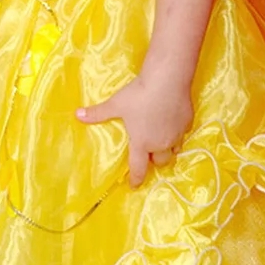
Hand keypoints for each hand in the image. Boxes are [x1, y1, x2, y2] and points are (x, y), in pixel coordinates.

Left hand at [75, 69, 192, 187]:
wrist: (167, 79)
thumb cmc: (139, 94)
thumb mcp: (116, 103)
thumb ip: (98, 112)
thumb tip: (77, 115)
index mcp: (142, 143)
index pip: (138, 169)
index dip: (135, 179)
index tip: (133, 185)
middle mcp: (160, 143)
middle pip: (159, 162)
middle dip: (153, 161)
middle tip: (148, 155)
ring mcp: (176, 134)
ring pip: (174, 151)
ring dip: (167, 150)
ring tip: (162, 143)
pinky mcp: (187, 123)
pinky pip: (183, 134)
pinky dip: (178, 133)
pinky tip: (173, 122)